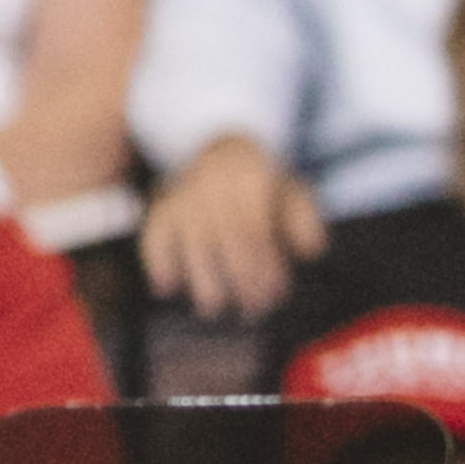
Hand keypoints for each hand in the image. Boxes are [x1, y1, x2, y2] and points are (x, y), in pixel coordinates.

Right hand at [141, 139, 325, 320]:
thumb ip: (305, 222)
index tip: (276, 296)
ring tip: (212, 309)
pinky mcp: (162, 205)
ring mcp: (185, 193)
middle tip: (253, 312)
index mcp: (251, 176)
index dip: (266, 265)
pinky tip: (165, 289)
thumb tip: (310, 252)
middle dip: (241, 279)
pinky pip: (154, 233)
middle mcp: (214, 181)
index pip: (257, 229)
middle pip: (228, 237)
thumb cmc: (266, 188)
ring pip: (192, 238)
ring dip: (201, 278)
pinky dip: (157, 260)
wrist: (224, 151)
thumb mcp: (294, 194)